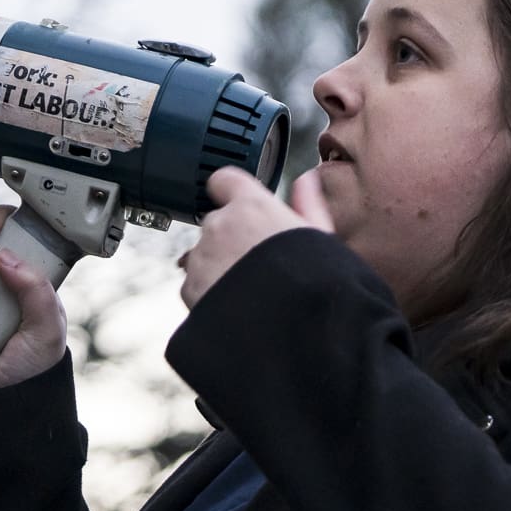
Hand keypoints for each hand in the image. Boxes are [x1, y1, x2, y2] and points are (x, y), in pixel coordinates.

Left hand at [178, 167, 334, 308]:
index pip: (225, 180)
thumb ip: (308, 202)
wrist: (289, 330)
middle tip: (258, 261)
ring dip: (219, 266)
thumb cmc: (310, 283)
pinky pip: (195, 283)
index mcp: (251, 207)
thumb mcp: (319, 237)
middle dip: (231, 238)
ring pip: (204, 254)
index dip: (231, 192)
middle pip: (217, 222)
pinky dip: (210, 292)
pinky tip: (237, 305)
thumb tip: (307, 180)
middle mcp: (220, 226)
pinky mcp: (190, 287)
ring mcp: (201, 257)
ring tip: (249, 289)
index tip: (239, 204)